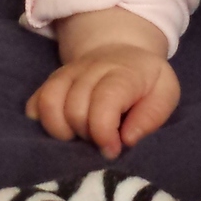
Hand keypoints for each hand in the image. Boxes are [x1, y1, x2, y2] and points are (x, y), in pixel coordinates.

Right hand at [26, 8, 177, 158]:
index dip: (104, 132)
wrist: (123, 51)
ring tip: (80, 139)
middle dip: (87, 135)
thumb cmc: (147, 81)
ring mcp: (66, 74)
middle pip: (75, 108)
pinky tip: (63, 131)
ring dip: (62, 131)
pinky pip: (35, 104)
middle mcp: (89, 69)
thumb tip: (126, 140)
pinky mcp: (51, 82)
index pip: (104, 100)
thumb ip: (152, 116)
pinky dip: (43, 123)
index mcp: (122, 73)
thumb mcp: (166, 93)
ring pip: (49, 104)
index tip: (112, 150)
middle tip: (101, 141)